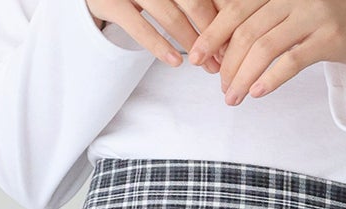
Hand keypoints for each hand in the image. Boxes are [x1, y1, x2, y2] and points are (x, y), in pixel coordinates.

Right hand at [87, 1, 226, 71]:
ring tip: (206, 66)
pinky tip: (176, 62)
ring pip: (170, 15)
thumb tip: (228, 18)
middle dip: (211, 33)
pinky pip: (139, 26)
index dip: (221, 14)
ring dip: (191, 43)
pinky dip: (160, 45)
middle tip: (223, 58)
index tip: (234, 38)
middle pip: (192, 1)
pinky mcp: (110, 1)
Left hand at [188, 0, 345, 101]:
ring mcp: (314, 13)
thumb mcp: (292, 14)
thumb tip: (222, 50)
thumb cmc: (329, 23)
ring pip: (264, 47)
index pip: (236, 9)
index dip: (212, 35)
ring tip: (233, 98)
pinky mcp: (331, 37)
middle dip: (226, 64)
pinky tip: (257, 93)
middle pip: (246, 31)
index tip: (195, 58)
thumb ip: (263, 23)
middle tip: (221, 88)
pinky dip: (270, 79)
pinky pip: (292, 60)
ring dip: (242, 77)